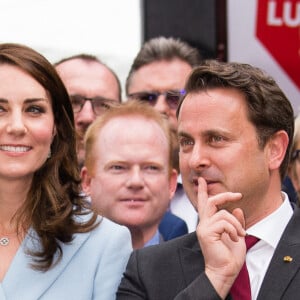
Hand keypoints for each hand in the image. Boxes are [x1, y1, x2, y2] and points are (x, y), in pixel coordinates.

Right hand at [196, 177, 245, 297]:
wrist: (225, 271)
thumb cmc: (229, 256)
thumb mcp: (236, 235)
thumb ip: (235, 222)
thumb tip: (236, 209)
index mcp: (209, 224)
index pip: (203, 204)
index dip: (202, 191)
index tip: (202, 180)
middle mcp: (203, 224)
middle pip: (211, 202)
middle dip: (225, 196)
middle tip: (238, 195)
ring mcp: (203, 228)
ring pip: (222, 214)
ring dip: (236, 224)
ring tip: (240, 235)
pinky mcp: (206, 233)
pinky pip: (224, 223)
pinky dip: (233, 230)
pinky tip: (234, 239)